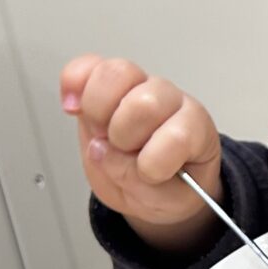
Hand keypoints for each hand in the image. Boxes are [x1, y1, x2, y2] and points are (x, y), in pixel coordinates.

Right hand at [59, 55, 221, 251]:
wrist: (153, 180)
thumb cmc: (169, 184)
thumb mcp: (167, 201)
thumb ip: (141, 184)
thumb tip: (101, 151)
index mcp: (194, 128)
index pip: (178, 136)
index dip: (154, 162)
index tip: (148, 174)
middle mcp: (169, 100)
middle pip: (144, 102)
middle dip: (123, 137)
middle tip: (120, 151)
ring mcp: (138, 86)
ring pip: (115, 74)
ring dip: (98, 112)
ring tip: (100, 133)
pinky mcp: (105, 85)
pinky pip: (85, 67)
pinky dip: (72, 84)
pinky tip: (73, 108)